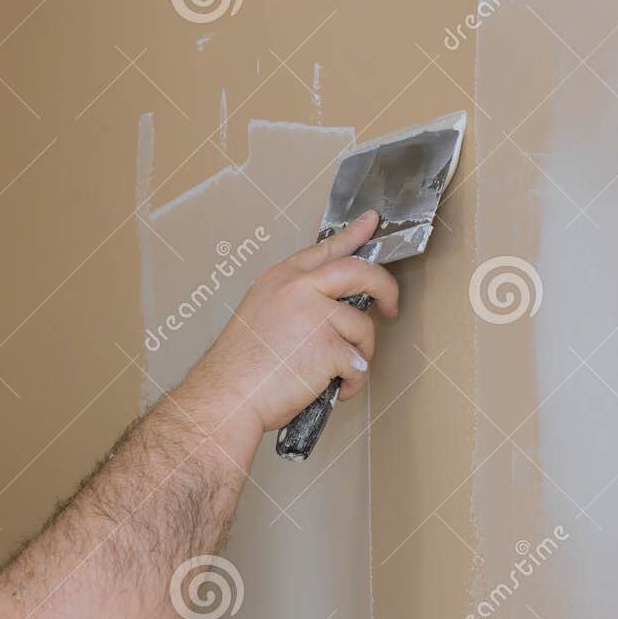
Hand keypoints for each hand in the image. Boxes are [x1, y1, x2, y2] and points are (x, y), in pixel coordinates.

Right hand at [179, 210, 399, 441]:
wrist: (227, 396)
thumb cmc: (240, 367)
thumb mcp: (261, 313)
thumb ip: (294, 301)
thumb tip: (332, 308)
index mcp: (281, 279)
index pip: (325, 249)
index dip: (353, 235)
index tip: (371, 222)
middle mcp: (300, 289)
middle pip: (360, 272)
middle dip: (385, 288)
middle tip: (390, 307)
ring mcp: (316, 315)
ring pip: (363, 327)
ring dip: (359, 354)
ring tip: (338, 374)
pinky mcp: (329, 346)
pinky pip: (359, 364)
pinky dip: (352, 383)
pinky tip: (335, 390)